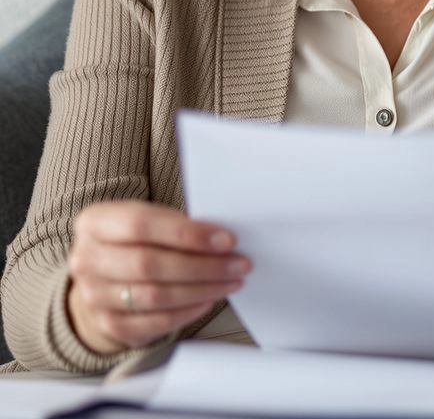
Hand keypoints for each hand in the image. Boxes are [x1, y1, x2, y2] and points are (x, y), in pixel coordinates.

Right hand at [66, 200, 249, 355]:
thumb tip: (222, 239)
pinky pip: (153, 322)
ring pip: (154, 296)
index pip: (141, 225)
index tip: (226, 240)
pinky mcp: (107, 323)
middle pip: (148, 265)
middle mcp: (87, 260)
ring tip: (231, 281)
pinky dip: (186, 312)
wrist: (103, 273)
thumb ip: (176, 225)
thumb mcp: (148, 217)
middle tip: (238, 263)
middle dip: (202, 265)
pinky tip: (208, 300)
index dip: (187, 234)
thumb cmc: (136, 238)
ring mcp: (93, 296)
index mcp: (95, 222)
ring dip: (201, 289)